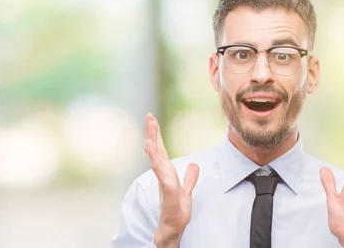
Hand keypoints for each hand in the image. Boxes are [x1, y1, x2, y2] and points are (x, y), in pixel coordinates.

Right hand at [143, 113, 199, 247]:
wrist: (172, 228)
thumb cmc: (176, 211)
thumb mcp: (187, 191)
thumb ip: (190, 178)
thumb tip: (194, 164)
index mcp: (167, 172)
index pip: (161, 150)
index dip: (157, 135)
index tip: (152, 120)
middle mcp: (163, 174)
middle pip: (156, 149)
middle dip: (152, 132)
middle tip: (149, 115)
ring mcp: (163, 180)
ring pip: (157, 157)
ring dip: (153, 141)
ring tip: (150, 127)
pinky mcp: (167, 188)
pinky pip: (161, 171)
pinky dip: (155, 159)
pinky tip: (151, 149)